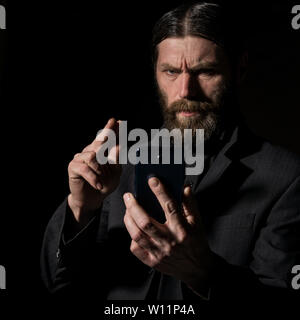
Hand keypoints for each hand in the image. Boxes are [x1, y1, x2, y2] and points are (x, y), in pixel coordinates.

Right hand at [68, 118, 121, 225]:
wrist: (92, 199)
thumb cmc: (104, 184)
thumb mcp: (115, 173)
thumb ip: (116, 160)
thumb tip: (118, 146)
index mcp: (101, 151)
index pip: (107, 138)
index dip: (112, 129)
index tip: (117, 121)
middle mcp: (90, 151)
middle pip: (100, 141)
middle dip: (107, 138)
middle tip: (111, 139)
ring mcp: (81, 158)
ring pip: (92, 155)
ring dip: (100, 168)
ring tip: (102, 178)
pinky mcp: (73, 166)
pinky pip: (85, 168)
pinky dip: (94, 177)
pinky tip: (98, 184)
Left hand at [123, 177, 213, 294]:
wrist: (197, 269)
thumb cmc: (197, 243)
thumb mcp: (198, 222)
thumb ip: (190, 204)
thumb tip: (184, 187)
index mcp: (183, 229)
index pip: (169, 207)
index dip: (160, 192)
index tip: (151, 180)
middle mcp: (170, 241)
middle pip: (146, 222)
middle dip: (134, 207)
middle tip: (128, 196)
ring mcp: (159, 253)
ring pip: (137, 235)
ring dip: (129, 220)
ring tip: (127, 209)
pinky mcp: (152, 262)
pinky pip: (136, 249)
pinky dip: (132, 237)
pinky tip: (133, 228)